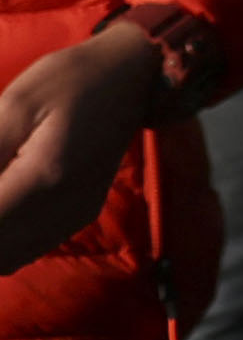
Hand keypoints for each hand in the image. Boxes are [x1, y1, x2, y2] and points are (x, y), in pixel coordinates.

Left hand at [0, 21, 171, 274]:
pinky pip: (26, 250)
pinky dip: (3, 240)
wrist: (132, 79)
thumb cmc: (69, 81)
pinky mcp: (79, 215)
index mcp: (44, 179)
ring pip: (6, 259)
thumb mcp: (14, 107)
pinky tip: (2, 206)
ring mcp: (74, 216)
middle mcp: (64, 209)